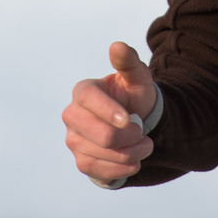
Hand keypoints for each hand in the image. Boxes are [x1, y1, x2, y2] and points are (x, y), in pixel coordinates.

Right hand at [63, 41, 158, 183]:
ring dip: (133, 153)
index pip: (89, 99)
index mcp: (83, 91)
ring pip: (104, 154)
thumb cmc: (133, 97)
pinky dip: (125, 168)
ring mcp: (74, 141)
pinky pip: (102, 171)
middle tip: (142, 131)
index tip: (131, 120)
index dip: (110, 111)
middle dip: (130, 136)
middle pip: (101, 134)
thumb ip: (128, 62)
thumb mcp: (137, 78)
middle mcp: (72, 116)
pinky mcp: (82, 162)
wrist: (136, 125)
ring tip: (144, 144)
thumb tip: (117, 46)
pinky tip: (134, 159)